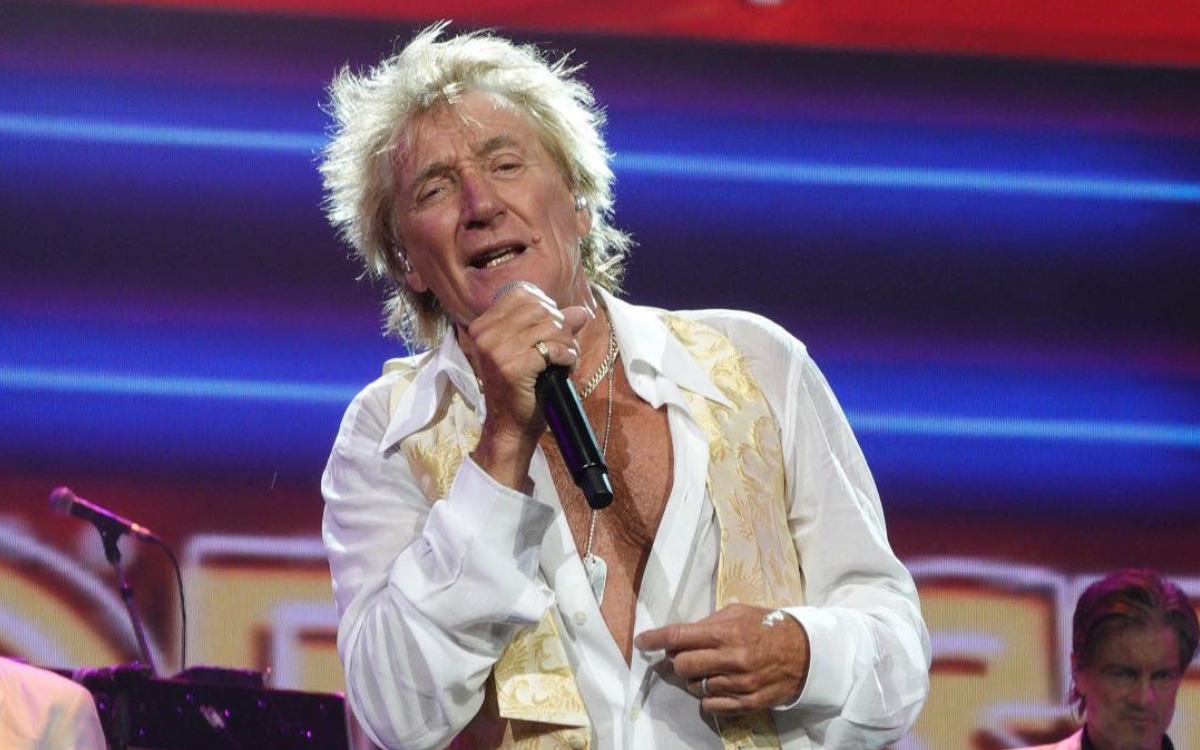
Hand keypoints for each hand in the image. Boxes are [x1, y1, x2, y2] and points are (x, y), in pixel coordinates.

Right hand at [460, 284, 590, 487]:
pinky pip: (553, 349)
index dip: (546, 307)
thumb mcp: (532, 350)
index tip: (552, 329)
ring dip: (568, 344)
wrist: (510, 425)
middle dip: (562, 327)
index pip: (522, 294)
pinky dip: (568, 357)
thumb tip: (582, 311)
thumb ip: (555, 326)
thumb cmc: (521, 386)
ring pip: (551, 327)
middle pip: (540, 309)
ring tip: (566, 359)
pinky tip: (565, 367)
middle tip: (563, 349)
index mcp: (483, 325)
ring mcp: (497, 351)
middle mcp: (486, 334)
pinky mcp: (513, 367)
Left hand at [634, 604, 809, 713]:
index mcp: (727, 632)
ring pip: (696, 687)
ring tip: (712, 668)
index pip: (680, 636)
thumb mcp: (739, 613)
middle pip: (683, 666)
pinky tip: (719, 684)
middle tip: (685, 655)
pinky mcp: (748, 703)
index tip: (641, 642)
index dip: (655, 639)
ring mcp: (740, 684)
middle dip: (678, 660)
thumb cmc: (768, 627)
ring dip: (697, 678)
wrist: (806, 653)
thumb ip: (709, 624)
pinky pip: (712, 705)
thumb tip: (679, 636)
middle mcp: (732, 659)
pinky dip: (709, 696)